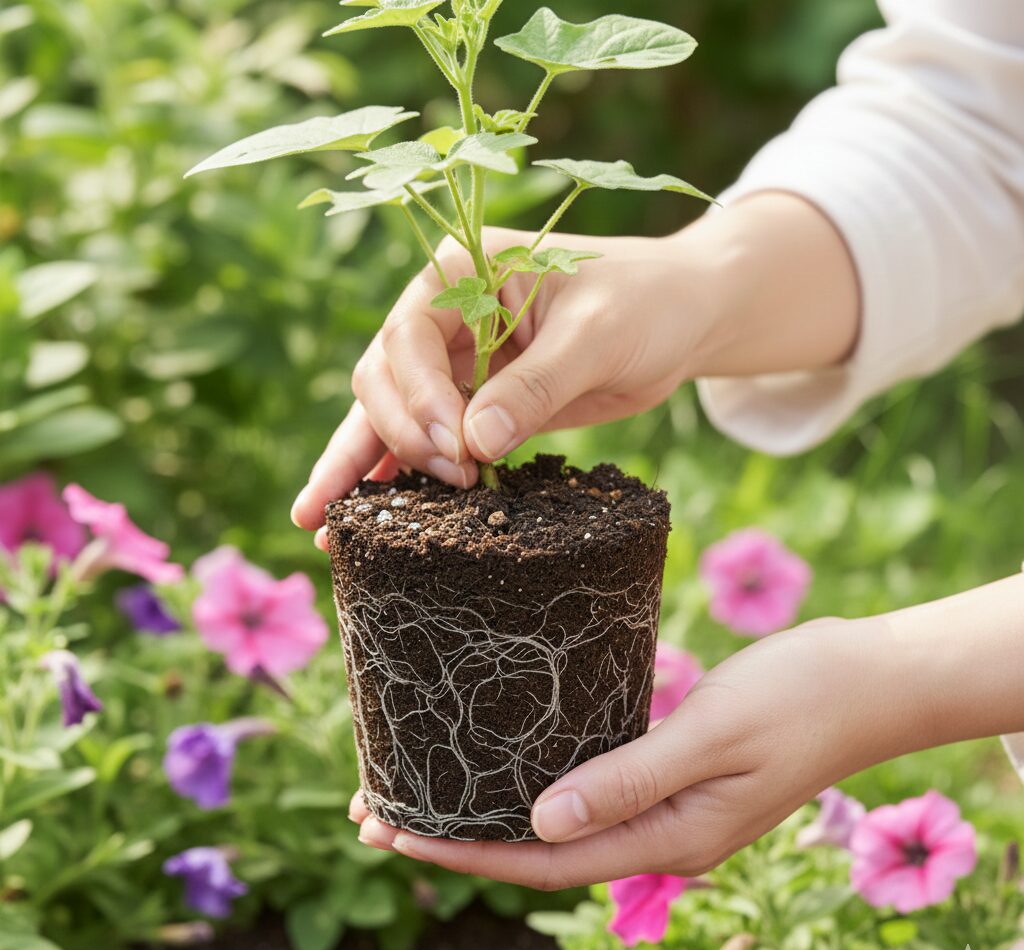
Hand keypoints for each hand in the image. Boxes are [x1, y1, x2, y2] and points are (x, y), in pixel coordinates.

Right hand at [290, 193, 860, 542]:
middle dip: (394, 437)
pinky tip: (366, 521)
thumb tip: (473, 445)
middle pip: (383, 379)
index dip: (420, 399)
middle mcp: (444, 318)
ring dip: (359, 468)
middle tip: (443, 484)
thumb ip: (536, 386)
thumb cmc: (646, 304)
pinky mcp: (476, 406)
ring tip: (323, 529)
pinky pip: (427, 443)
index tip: (457, 448)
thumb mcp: (597, 336)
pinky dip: (399, 477)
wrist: (681, 317)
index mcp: (462, 276)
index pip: (410, 339)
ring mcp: (455, 365)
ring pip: (388, 417)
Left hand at [351, 617, 905, 888]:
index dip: (462, 851)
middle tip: (375, 810)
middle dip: (455, 835)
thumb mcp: (714, 732)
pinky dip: (534, 778)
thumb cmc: (800, 697)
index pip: (543, 861)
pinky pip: (587, 786)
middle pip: (538, 849)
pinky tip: (504, 755)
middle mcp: (659, 833)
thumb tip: (541, 824)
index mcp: (668, 836)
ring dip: (487, 808)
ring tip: (419, 786)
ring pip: (558, 820)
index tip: (391, 829)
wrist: (868, 680)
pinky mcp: (670, 772)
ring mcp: (666, 807)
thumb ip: (630, 777)